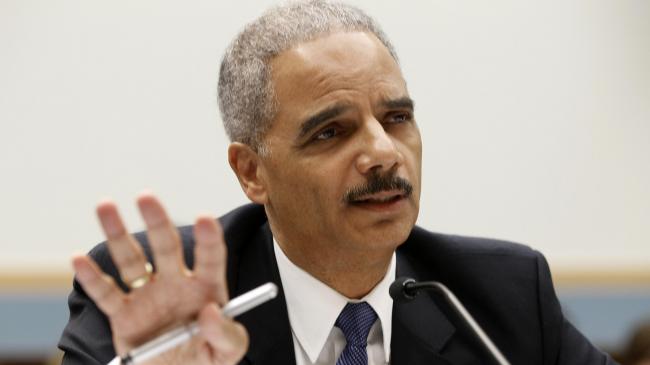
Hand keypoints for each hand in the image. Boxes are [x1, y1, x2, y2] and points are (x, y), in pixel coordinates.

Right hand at [72, 193, 247, 363]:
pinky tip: (78, 260)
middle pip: (166, 248)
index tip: (205, 218)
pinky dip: (91, 279)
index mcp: (206, 288)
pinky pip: (106, 294)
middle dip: (157, 222)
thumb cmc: (207, 356)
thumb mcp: (228, 352)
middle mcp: (175, 283)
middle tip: (146, 196)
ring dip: (117, 234)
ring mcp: (148, 296)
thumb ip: (227, 334)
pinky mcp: (124, 315)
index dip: (209, 238)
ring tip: (105, 206)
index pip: (210, 258)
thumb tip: (211, 311)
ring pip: (131, 261)